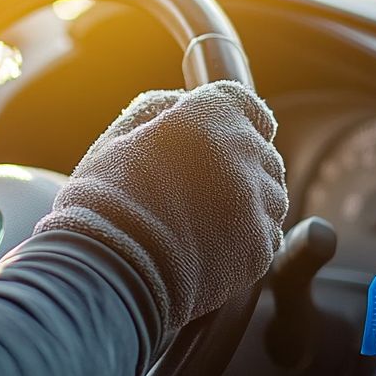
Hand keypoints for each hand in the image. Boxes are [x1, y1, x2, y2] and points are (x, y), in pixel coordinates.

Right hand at [34, 81, 288, 334]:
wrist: (110, 271)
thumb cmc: (105, 200)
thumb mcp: (120, 136)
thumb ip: (159, 109)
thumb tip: (181, 104)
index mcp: (211, 114)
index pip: (247, 105)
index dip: (234, 119)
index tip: (222, 134)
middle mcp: (245, 152)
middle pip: (260, 151)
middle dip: (236, 163)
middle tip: (197, 188)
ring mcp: (258, 203)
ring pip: (270, 195)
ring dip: (247, 201)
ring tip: (201, 220)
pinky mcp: (260, 249)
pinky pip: (267, 235)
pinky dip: (246, 238)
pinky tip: (210, 245)